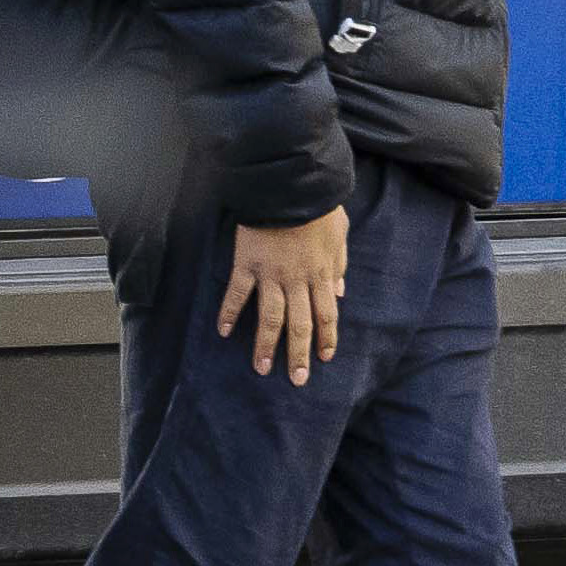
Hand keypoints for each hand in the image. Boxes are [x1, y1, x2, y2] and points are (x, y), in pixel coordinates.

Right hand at [220, 211, 350, 384]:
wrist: (289, 185)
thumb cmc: (317, 206)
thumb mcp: (339, 234)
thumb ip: (340, 264)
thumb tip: (341, 292)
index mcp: (321, 273)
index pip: (327, 315)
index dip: (326, 338)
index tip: (324, 358)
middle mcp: (297, 280)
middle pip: (300, 325)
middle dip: (299, 355)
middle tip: (297, 379)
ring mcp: (270, 274)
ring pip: (270, 317)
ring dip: (266, 345)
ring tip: (262, 368)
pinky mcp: (247, 264)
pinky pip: (237, 293)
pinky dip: (230, 313)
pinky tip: (223, 331)